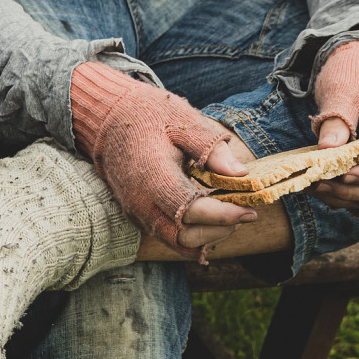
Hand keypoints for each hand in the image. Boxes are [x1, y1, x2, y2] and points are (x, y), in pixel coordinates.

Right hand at [70, 62, 255, 258]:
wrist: (108, 118)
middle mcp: (141, 201)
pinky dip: (190, 234)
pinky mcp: (136, 214)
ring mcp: (135, 210)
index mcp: (153, 176)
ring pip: (175, 242)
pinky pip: (165, 235)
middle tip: (242, 213)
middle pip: (185, 237)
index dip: (224, 216)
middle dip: (219, 230)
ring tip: (228, 216)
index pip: (192, 211)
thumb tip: (241, 173)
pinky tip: (209, 218)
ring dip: (206, 236)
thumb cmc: (148, 116)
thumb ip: (211, 149)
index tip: (250, 211)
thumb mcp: (182, 122)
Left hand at [311, 38, 358, 214]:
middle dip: (347, 190)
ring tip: (309, 187)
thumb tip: (327, 150)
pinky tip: (314, 186)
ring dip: (340, 195)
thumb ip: (338, 118)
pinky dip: (339, 190)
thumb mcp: (345, 89)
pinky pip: (358, 185)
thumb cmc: (356, 70)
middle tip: (314, 184)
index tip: (340, 174)